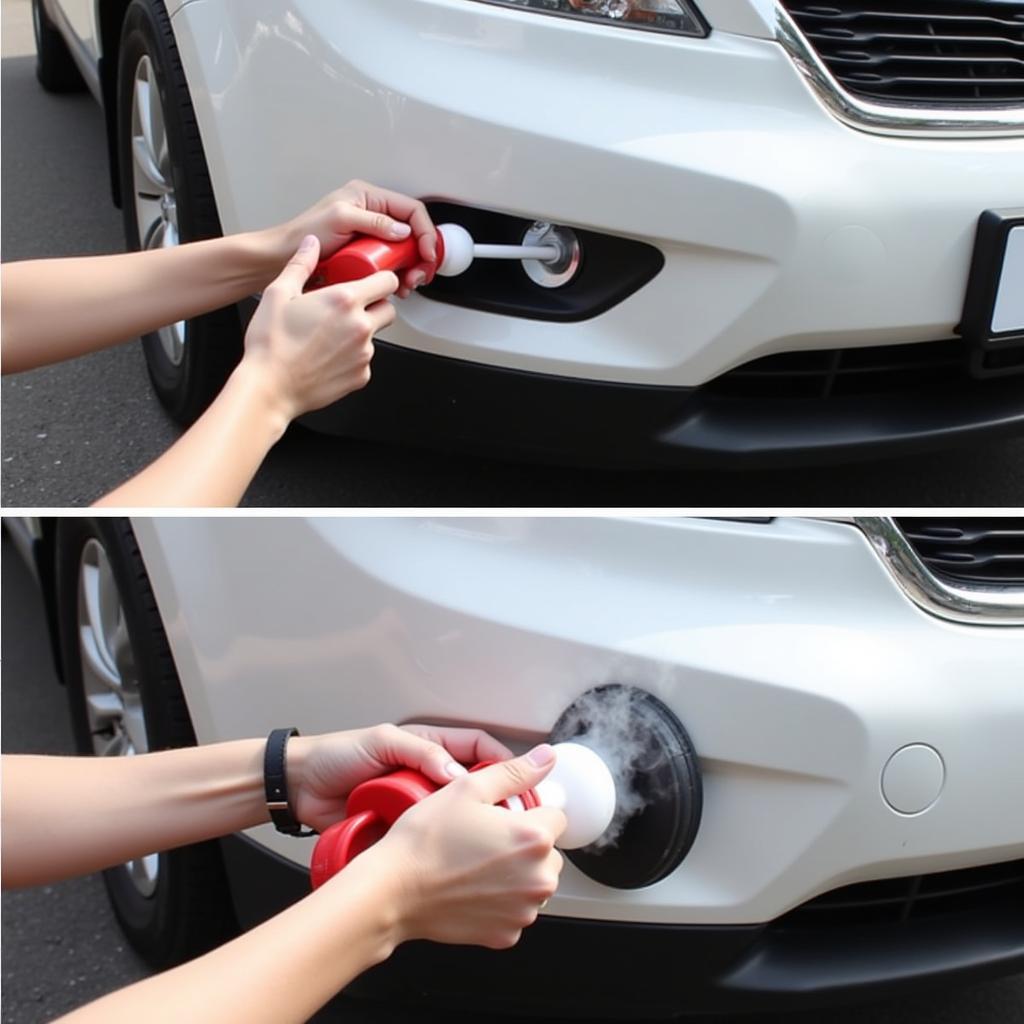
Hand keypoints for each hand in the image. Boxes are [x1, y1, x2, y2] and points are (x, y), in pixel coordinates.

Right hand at [240, 235, 395, 421]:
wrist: (270, 388)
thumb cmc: (271, 345)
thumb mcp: (278, 293)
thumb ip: (300, 264)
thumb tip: (310, 244)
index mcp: (344, 301)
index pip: (386, 281)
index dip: (381, 279)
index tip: (372, 281)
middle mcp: (360, 327)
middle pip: (388, 309)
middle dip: (375, 306)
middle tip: (350, 309)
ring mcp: (364, 354)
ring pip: (375, 336)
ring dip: (361, 332)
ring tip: (330, 335)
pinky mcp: (361, 376)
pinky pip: (365, 360)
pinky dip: (353, 357)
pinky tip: (329, 355)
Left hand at [272, 180, 437, 297]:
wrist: (284, 257)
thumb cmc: (305, 234)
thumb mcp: (341, 219)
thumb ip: (373, 221)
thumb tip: (403, 231)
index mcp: (369, 197)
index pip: (411, 210)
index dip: (425, 232)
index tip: (427, 254)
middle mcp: (373, 214)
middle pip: (412, 233)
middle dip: (420, 256)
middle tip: (418, 275)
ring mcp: (371, 235)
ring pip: (404, 251)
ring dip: (411, 269)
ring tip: (407, 284)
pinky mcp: (367, 254)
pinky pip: (391, 263)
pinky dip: (398, 276)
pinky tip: (396, 285)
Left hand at [288, 723, 513, 833]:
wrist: (299, 789)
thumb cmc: (336, 756)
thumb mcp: (382, 742)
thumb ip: (420, 752)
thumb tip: (455, 775)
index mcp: (429, 747)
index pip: (478, 748)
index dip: (503, 761)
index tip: (522, 778)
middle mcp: (428, 775)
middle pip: (474, 787)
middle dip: (495, 800)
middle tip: (511, 817)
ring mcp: (416, 805)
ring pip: (455, 817)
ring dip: (468, 826)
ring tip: (485, 839)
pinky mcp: (402, 831)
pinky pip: (430, 838)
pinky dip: (442, 846)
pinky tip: (453, 855)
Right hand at [368, 746, 566, 949]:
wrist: (392, 890)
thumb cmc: (425, 841)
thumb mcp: (468, 789)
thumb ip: (515, 772)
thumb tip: (545, 758)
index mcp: (534, 837)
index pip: (557, 816)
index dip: (530, 812)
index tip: (506, 816)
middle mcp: (537, 878)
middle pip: (549, 852)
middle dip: (526, 844)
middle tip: (487, 839)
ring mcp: (523, 910)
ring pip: (534, 881)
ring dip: (516, 873)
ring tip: (477, 863)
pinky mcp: (506, 934)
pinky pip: (516, 910)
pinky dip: (501, 901)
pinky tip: (472, 888)